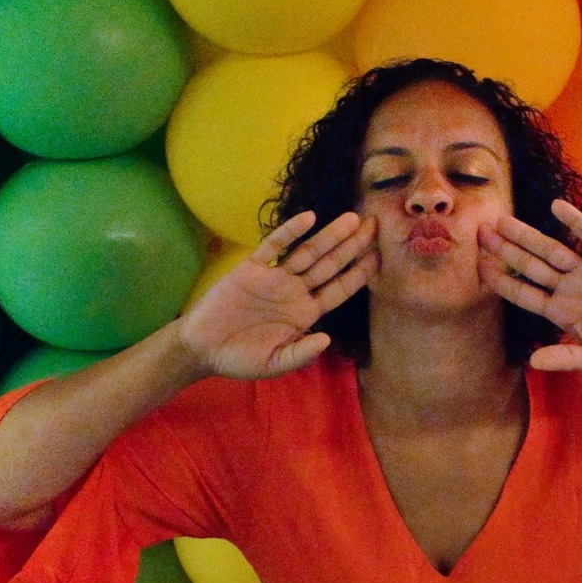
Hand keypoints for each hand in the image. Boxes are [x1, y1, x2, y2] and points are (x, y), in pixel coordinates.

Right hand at [179, 210, 378, 379]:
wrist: (202, 347)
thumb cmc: (240, 359)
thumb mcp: (274, 364)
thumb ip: (300, 353)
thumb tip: (327, 339)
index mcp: (304, 314)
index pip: (338, 290)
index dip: (359, 275)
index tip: (379, 258)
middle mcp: (294, 292)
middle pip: (330, 265)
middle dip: (353, 247)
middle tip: (375, 226)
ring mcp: (274, 277)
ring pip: (308, 252)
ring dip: (329, 236)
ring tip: (352, 218)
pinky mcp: (251, 268)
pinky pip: (274, 246)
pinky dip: (290, 232)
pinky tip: (309, 218)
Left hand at [480, 200, 581, 373]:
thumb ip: (565, 358)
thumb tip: (532, 363)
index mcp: (561, 312)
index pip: (523, 293)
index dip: (501, 282)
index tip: (479, 268)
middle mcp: (569, 289)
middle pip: (531, 266)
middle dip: (505, 251)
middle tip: (480, 233)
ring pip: (552, 250)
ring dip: (528, 236)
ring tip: (504, 221)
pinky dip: (575, 222)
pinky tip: (556, 207)